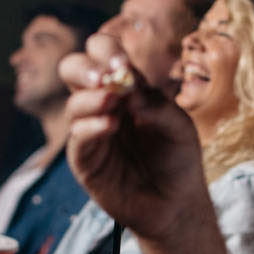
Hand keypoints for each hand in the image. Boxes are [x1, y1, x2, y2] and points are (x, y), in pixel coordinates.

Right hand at [59, 34, 207, 241]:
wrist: (175, 202)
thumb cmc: (178, 158)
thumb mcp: (179, 126)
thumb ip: (157, 106)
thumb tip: (129, 90)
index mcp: (126, 86)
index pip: (103, 53)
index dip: (107, 50)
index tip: (123, 64)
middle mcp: (102, 102)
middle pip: (73, 69)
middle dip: (84, 67)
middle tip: (104, 77)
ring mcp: (91, 130)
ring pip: (74, 103)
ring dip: (91, 98)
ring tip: (112, 102)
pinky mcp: (85, 158)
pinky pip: (78, 136)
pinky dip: (91, 126)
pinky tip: (110, 126)